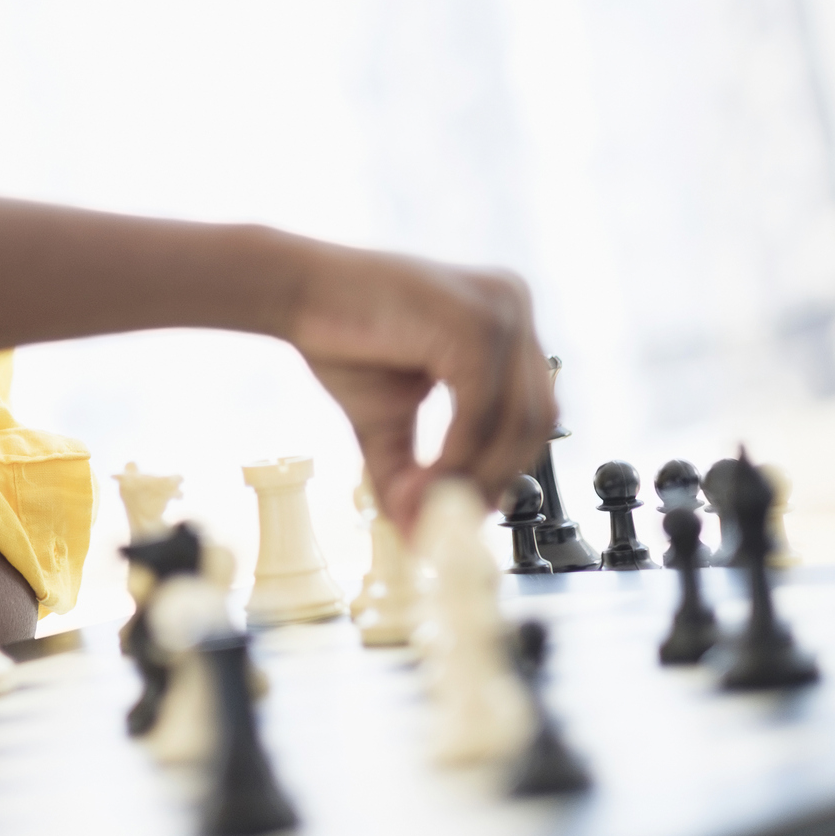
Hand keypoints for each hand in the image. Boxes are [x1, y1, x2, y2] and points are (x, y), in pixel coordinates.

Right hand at [283, 244, 555, 532]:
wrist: (294, 292)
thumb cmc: (340, 340)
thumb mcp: (390, 423)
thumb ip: (415, 475)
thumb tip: (422, 542)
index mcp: (505, 321)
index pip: (534, 412)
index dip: (503, 470)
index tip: (461, 511)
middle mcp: (513, 303)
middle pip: (539, 420)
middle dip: (493, 479)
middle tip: (441, 518)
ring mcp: (499, 309)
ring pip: (518, 420)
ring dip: (472, 474)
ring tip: (418, 500)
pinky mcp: (472, 322)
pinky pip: (482, 409)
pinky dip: (455, 452)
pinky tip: (417, 475)